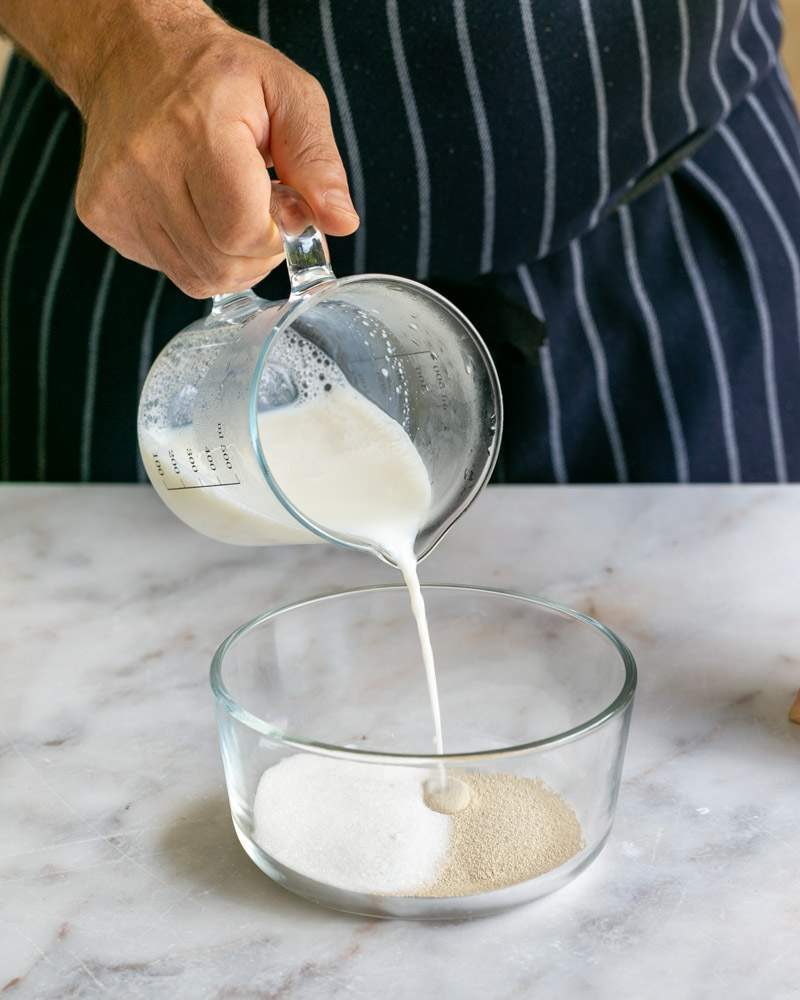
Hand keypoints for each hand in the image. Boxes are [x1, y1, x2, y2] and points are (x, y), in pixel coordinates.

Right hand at [74, 17, 358, 297]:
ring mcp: (117, 196)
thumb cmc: (217, 74)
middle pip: (223, 264)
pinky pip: (170, 269)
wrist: (133, 53)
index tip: (282, 208)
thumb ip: (317, 161)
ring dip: (229, 258)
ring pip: (197, 277)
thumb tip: (339, 222)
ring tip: (226, 207)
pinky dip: (195, 253)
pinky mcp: (102, 216)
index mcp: (197, 132)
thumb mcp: (288, 95)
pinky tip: (194, 210)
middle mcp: (146, 167)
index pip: (244, 233)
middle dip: (256, 250)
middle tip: (258, 207)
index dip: (276, 235)